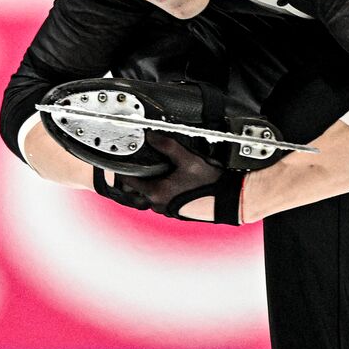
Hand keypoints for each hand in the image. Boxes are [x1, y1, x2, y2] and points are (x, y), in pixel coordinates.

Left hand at [118, 134, 243, 224]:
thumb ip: (167, 146)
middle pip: (138, 189)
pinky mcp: (177, 212)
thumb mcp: (188, 159)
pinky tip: (173, 182)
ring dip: (152, 184)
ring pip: (151, 195)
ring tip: (160, 171)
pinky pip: (163, 200)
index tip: (120, 162)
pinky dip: (163, 191)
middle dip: (139, 176)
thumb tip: (151, 136)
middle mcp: (159, 204)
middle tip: (141, 163)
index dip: (123, 169)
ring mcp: (167, 210)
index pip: (129, 181)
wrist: (228, 199)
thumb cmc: (210, 183)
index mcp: (156, 193)